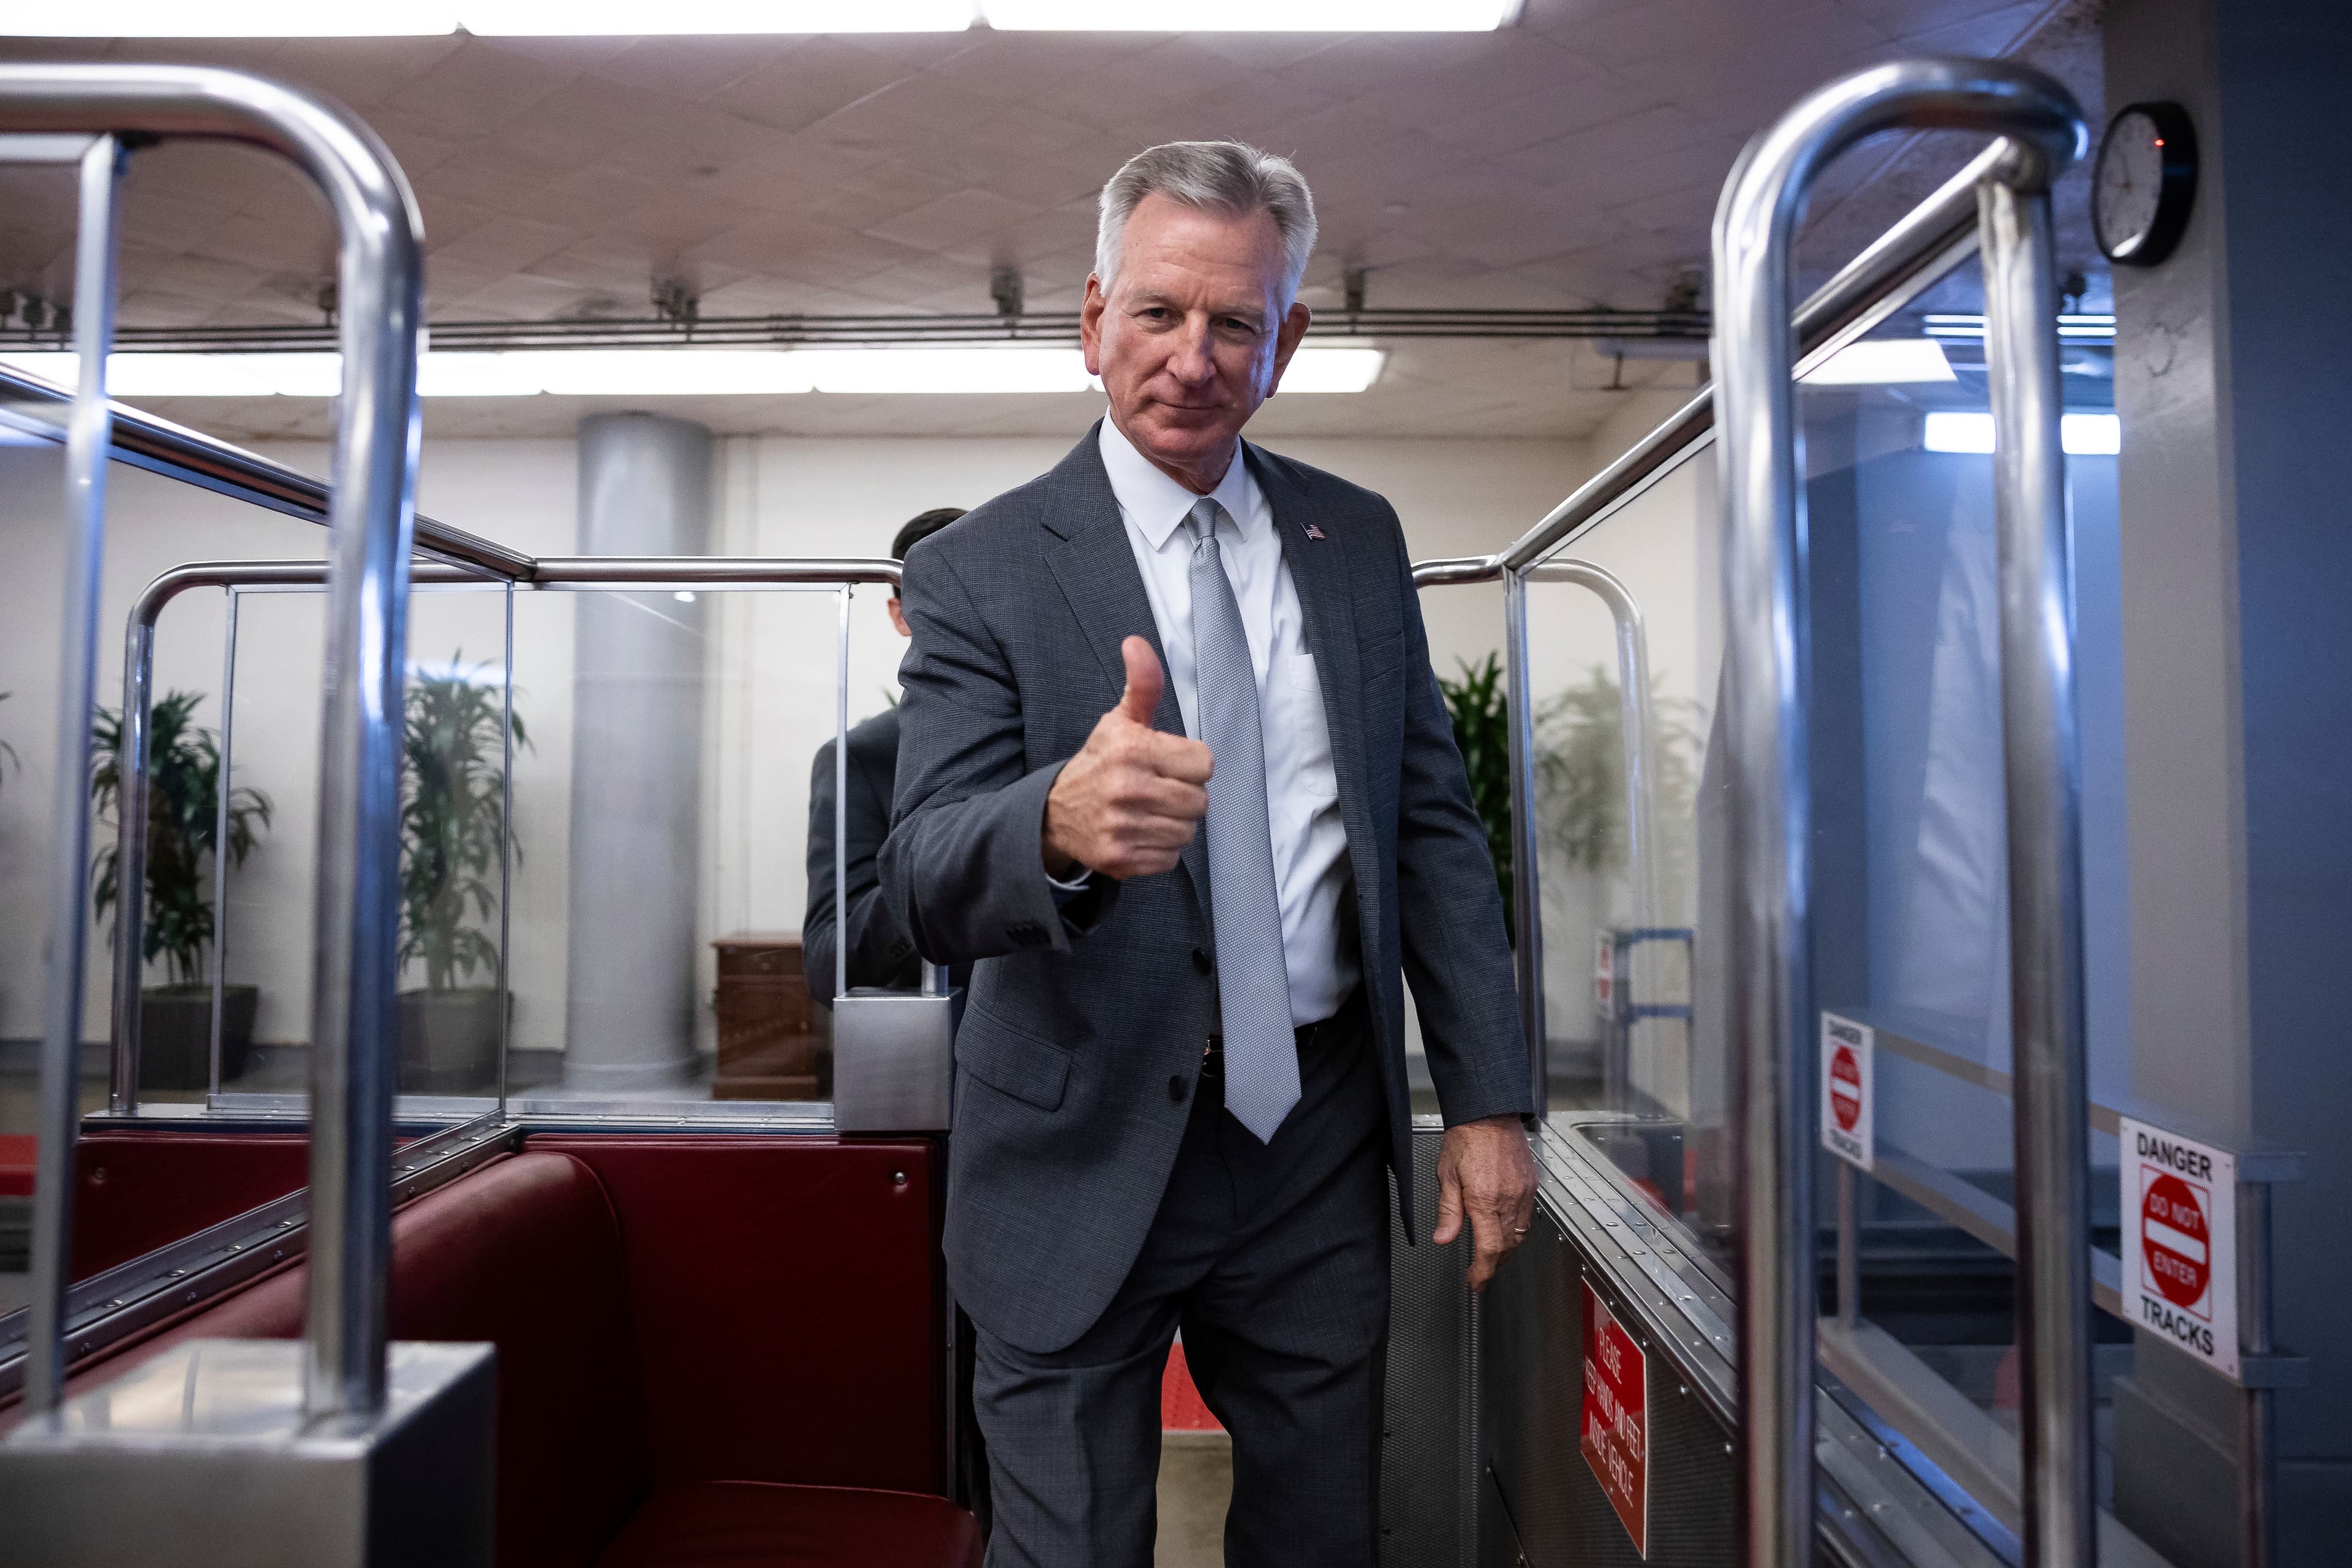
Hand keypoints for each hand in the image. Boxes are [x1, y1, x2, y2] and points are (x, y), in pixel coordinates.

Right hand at [1042, 637, 1212, 880]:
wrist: (1055, 812)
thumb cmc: (1101, 762)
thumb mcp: (1121, 721)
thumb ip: (1142, 684)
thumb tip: (1136, 642)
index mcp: (1132, 749)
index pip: (1204, 764)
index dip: (1190, 765)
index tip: (1169, 764)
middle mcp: (1126, 788)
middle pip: (1200, 801)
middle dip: (1184, 796)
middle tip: (1158, 790)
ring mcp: (1121, 827)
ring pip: (1187, 832)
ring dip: (1173, 823)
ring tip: (1149, 812)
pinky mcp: (1119, 859)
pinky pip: (1170, 859)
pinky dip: (1159, 849)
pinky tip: (1139, 832)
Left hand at [1433, 1114, 1537, 1291]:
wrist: (1489, 1112)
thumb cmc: (1466, 1138)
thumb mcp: (1447, 1175)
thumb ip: (1448, 1211)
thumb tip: (1444, 1238)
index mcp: (1485, 1199)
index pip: (1489, 1249)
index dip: (1483, 1271)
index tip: (1476, 1282)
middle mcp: (1508, 1199)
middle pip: (1507, 1246)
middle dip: (1494, 1264)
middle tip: (1481, 1272)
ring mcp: (1523, 1192)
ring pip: (1520, 1235)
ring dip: (1507, 1251)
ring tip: (1493, 1257)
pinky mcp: (1531, 1185)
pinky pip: (1527, 1217)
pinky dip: (1516, 1231)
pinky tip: (1506, 1230)